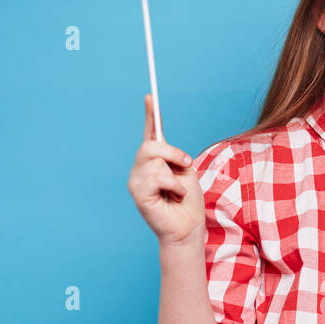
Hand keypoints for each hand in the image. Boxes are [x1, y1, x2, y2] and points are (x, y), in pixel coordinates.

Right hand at [128, 94, 204, 247]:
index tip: (150, 96)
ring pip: (153, 159)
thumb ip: (172, 154)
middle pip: (150, 145)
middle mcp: (141, 168)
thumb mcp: (184, 170)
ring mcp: (136, 180)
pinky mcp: (137, 193)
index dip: (150, 115)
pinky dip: (173, 185)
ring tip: (178, 191)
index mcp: (154, 161)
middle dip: (172, 153)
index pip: (150, 134)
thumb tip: (160, 139)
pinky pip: (157, 176)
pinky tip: (174, 197)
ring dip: (175, 175)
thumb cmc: (188, 202)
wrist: (188, 227)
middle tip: (186, 165)